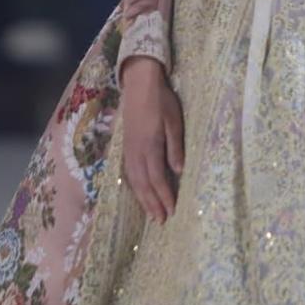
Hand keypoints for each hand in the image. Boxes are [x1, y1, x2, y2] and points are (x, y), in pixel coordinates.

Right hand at [120, 57, 183, 223]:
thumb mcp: (174, 121)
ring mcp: (129, 149)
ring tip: (150, 213)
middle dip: (152, 204)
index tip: (171, 211)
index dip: (164, 196)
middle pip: (143, 184)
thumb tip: (178, 171)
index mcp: (150, 146)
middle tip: (160, 221)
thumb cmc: (161, 100)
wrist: (139, 83)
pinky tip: (139, 192)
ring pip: (134, 180)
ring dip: (142, 199)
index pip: (157, 178)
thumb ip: (175, 147)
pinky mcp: (126, 145)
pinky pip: (129, 172)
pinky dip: (134, 186)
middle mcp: (137, 152)